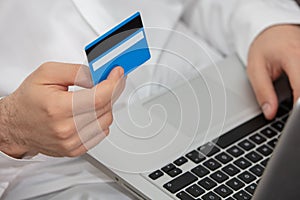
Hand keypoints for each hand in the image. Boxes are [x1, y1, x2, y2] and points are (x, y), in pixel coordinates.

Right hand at [0, 62, 124, 157]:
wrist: (16, 124)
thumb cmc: (29, 100)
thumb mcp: (48, 73)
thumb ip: (77, 71)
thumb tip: (99, 75)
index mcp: (58, 108)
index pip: (98, 98)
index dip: (113, 83)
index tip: (118, 74)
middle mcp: (66, 129)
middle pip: (105, 108)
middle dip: (111, 91)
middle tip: (107, 81)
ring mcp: (71, 143)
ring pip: (106, 121)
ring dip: (106, 106)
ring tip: (93, 97)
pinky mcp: (75, 150)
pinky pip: (101, 133)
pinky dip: (101, 119)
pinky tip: (90, 112)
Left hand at [247, 24, 299, 119]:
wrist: (274, 30)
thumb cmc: (264, 46)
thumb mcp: (255, 69)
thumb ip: (263, 92)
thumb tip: (270, 113)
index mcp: (293, 55)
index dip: (299, 107)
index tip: (293, 120)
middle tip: (293, 113)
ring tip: (294, 104)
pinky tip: (296, 94)